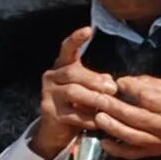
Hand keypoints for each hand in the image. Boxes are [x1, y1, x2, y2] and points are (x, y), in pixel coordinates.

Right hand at [29, 27, 117, 159]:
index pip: (67, 48)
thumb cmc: (77, 105)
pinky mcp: (49, 112)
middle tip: (113, 89)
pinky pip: (72, 114)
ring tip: (108, 104)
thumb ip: (98, 82)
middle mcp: (51, 77)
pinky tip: (99, 121)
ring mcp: (48, 94)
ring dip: (93, 98)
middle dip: (94, 80)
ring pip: (72, 92)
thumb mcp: (88, 90)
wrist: (57, 130)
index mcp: (62, 66)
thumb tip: (111, 82)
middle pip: (73, 73)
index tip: (89, 29)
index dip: (76, 39)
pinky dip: (88, 118)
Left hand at [91, 74, 160, 159]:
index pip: (147, 97)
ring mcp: (158, 142)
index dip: (130, 89)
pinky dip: (116, 149)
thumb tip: (123, 83)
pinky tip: (104, 142)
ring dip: (112, 127)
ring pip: (131, 136)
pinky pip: (132, 153)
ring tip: (99, 117)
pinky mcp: (152, 153)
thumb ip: (148, 85)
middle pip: (136, 117)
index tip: (117, 83)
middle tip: (99, 99)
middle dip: (114, 107)